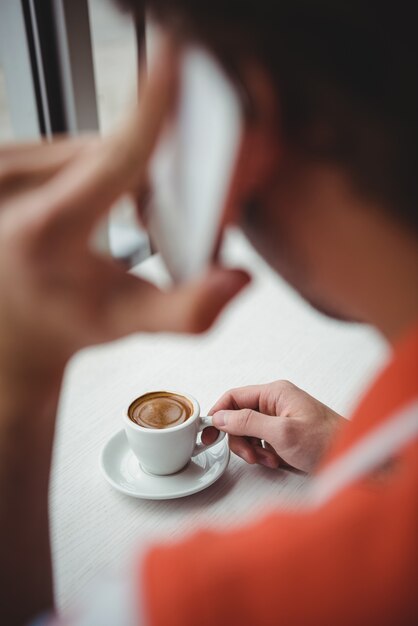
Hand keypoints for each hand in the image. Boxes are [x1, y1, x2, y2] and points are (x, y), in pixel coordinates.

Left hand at [0, 41, 248, 382]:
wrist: (15, 321)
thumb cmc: (68, 322)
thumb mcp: (129, 322)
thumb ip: (189, 310)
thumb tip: (237, 281)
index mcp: (47, 229)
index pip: (118, 155)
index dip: (155, 108)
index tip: (174, 58)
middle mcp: (11, 190)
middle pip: (109, 152)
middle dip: (141, 176)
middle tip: (145, 219)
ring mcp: (0, 169)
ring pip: (87, 146)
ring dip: (114, 172)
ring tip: (110, 217)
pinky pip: (62, 147)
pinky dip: (86, 168)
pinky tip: (87, 202)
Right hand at [205, 380, 345, 471]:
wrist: (354, 459)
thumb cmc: (326, 442)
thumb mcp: (281, 433)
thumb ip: (247, 422)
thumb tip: (219, 416)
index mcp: (275, 392)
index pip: (234, 396)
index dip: (218, 414)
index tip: (207, 434)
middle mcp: (276, 401)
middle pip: (239, 416)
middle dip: (240, 439)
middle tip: (250, 456)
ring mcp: (281, 418)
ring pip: (249, 431)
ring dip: (253, 449)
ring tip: (270, 460)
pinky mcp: (285, 434)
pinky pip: (262, 441)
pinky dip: (264, 454)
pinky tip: (277, 461)